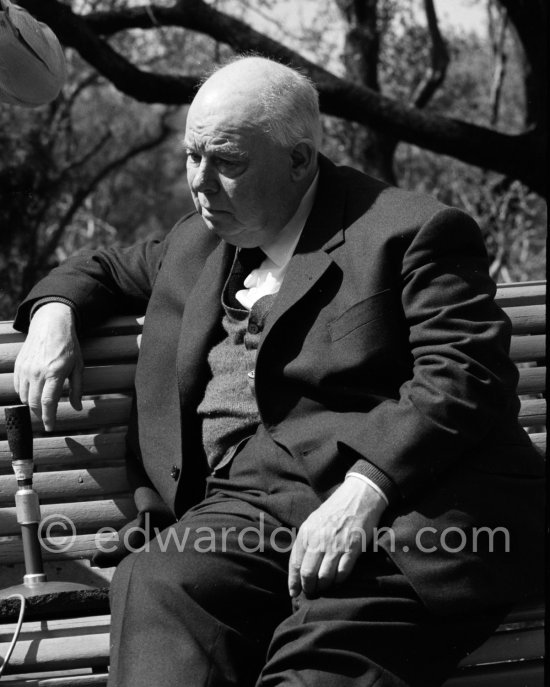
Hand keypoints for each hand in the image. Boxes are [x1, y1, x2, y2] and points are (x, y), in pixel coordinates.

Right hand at [13, 302, 82, 430]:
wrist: (50, 325)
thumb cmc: (68, 346)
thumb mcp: (78, 366)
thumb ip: (77, 389)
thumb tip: (77, 407)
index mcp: (54, 373)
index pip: (48, 402)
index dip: (48, 418)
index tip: (50, 427)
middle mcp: (37, 372)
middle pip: (34, 403)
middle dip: (40, 414)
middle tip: (47, 418)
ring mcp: (25, 369)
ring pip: (24, 397)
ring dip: (32, 405)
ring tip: (42, 405)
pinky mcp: (19, 366)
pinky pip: (18, 387)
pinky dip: (25, 394)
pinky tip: (34, 393)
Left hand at [288, 476, 386, 597]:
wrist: (357, 497)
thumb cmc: (333, 511)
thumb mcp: (312, 522)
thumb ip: (304, 542)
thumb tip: (297, 568)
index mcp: (306, 533)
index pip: (295, 564)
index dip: (294, 582)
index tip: (294, 593)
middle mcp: (319, 540)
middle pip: (308, 574)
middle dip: (309, 588)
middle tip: (312, 592)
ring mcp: (336, 545)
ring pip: (324, 577)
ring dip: (324, 586)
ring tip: (325, 586)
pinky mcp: (353, 548)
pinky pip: (342, 573)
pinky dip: (339, 580)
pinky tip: (338, 579)